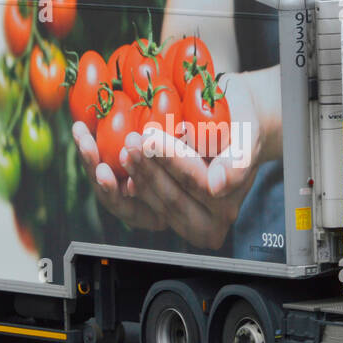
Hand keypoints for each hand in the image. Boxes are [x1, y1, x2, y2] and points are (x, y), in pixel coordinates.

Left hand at [71, 68, 280, 249]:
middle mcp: (200, 222)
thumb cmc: (242, 122)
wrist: (230, 121)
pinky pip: (126, 204)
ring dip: (115, 176)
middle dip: (143, 168)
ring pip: (140, 205)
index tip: (151, 138)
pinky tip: (94, 159)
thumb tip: (218, 185)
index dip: (171, 162)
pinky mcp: (152, 210)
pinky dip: (108, 183)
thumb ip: (239, 161)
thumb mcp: (249, 135)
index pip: (194, 184)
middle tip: (126, 140)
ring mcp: (173, 219)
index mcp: (224, 207)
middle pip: (166, 199)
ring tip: (99, 147)